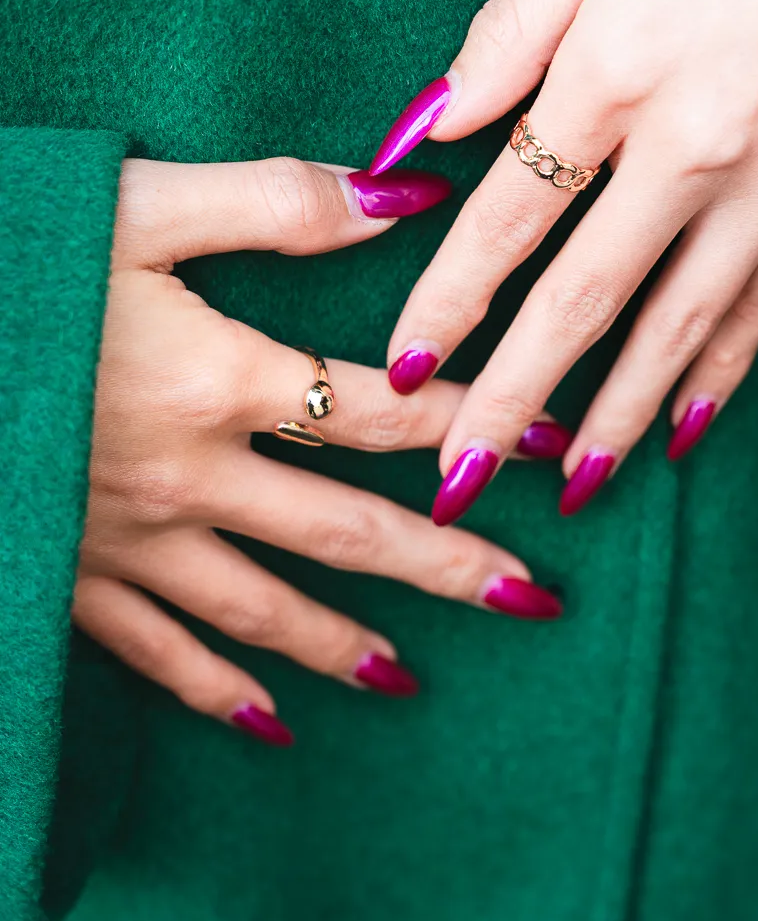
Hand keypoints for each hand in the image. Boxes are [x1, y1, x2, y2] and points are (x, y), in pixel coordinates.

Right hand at [76, 158, 565, 745]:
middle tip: (530, 599)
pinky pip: (154, 653)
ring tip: (412, 678)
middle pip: (345, 529)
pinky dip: (214, 689)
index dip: (467, 420)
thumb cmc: (9, 263)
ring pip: (261, 608)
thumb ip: (273, 203)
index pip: (378, 406)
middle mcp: (188, 475)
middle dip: (443, 563)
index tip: (542, 445)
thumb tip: (403, 198)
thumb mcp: (136, 206)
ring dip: (345, 643)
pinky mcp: (68, 577)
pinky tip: (269, 722)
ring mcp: (126, 539)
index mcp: (219, 380)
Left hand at [371, 0, 757, 520]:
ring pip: (674, 331)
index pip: (505, 219)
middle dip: (511, 401)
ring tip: (569, 486)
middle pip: (578, 302)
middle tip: (460, 480)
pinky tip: (676, 428)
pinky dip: (715, 377)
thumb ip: (514, 30)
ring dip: (611, 418)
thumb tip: (431, 128)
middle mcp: (691, 147)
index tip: (405, 369)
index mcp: (614, 71)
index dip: (449, 304)